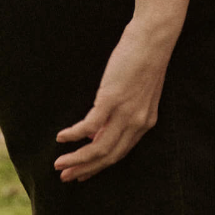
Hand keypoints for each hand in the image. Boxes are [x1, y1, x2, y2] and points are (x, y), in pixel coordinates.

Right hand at [54, 18, 172, 182]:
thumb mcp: (139, 91)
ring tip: (60, 165)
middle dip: (85, 169)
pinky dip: (73, 135)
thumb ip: (124, 112)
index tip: (83, 173)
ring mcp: (125, 112)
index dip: (100, 166)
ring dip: (77, 159)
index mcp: (145, 122)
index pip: (120, 153)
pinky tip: (61, 138)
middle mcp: (137, 123)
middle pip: (108, 156)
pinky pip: (89, 126)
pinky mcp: (112, 99)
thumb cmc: (145, 57)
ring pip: (98, 148)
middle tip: (67, 177)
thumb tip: (97, 130)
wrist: (154, 37)